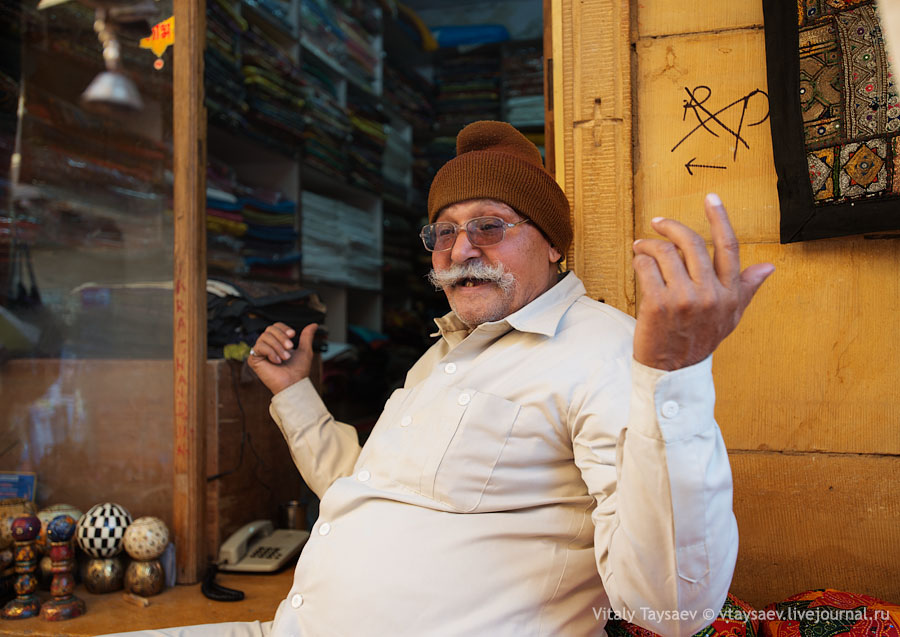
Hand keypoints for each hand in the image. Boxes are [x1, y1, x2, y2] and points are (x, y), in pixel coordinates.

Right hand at [247, 322, 318, 394]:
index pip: (275, 326)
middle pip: (269, 329)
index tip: (293, 335)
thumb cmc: (298, 371)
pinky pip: (259, 347)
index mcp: (277, 342)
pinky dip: (270, 352)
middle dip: (281, 337)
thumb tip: (314, 325)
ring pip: (264, 337)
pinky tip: (277, 361)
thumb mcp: (305, 350)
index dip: (283, 328)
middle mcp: (267, 346)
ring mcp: (260, 352)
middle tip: (290, 348)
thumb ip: (307, 336)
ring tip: (285, 358)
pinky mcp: (253, 359)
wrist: (293, 383)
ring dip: (278, 346)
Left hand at [631, 193, 773, 370]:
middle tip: (658, 223)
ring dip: (648, 245)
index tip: (711, 198)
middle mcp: (710, 295)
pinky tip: (638, 265)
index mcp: (730, 294)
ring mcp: (683, 299)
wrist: (671, 370)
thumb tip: (768, 267)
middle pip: (691, 243)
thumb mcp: (729, 317)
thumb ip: (746, 288)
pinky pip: (646, 267)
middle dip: (671, 227)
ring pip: (664, 253)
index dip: (720, 218)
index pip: (728, 247)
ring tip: (641, 248)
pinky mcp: (657, 304)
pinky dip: (639, 261)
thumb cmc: (699, 340)